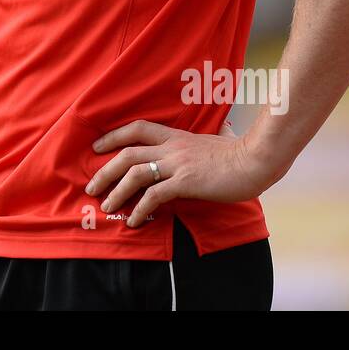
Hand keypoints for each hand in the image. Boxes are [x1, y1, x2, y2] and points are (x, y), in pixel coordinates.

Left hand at [85, 118, 270, 226]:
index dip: (113, 136)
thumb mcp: (218, 138)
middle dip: (105, 171)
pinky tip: (134, 221)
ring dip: (116, 192)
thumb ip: (209, 136)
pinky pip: (155, 195)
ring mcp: (178, 164)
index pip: (137, 128)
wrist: (256, 160)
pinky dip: (140, 209)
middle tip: (91, 187)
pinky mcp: (186, 182)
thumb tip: (220, 128)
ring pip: (135, 174)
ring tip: (107, 207)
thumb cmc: (240, 153)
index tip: (97, 147)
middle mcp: (172, 147)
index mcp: (176, 136)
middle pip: (127, 153)